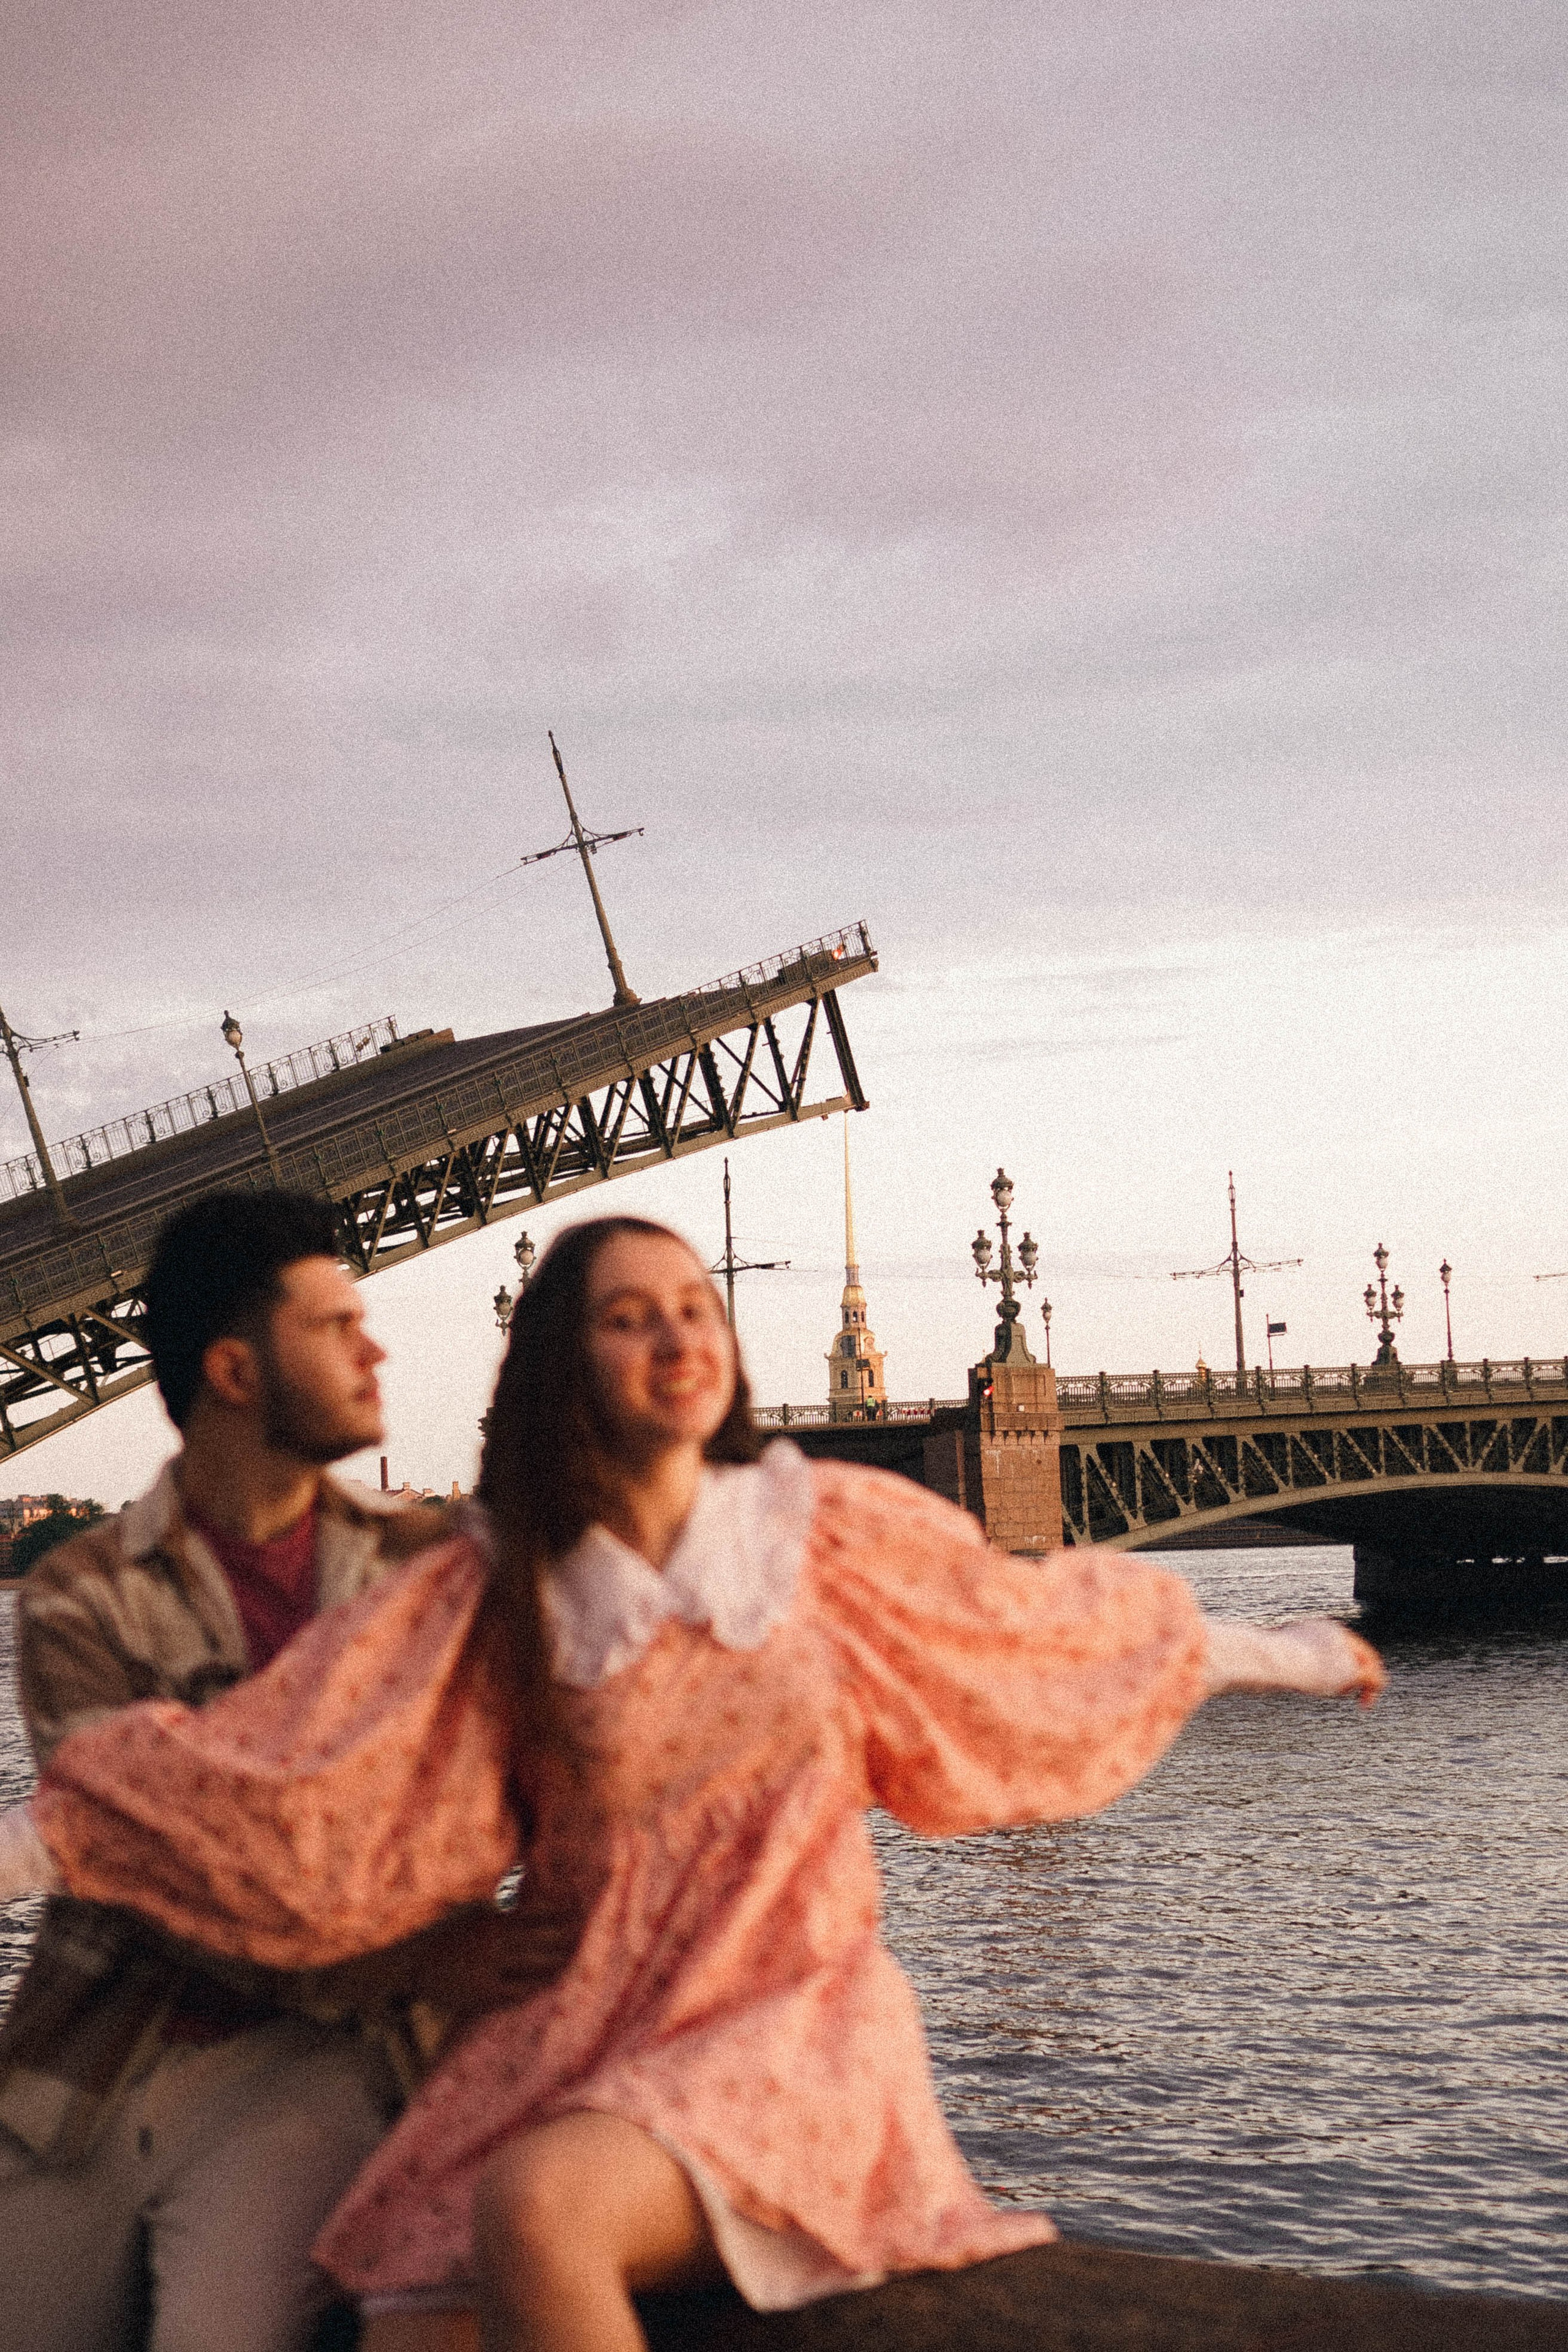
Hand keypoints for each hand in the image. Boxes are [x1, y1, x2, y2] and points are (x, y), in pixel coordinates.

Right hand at [411, 1896, 583, 2020]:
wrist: (412, 1965)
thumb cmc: (449, 1933)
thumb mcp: (474, 1909)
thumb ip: (504, 1897)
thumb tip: (533, 1872)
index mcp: (492, 1916)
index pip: (539, 1908)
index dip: (563, 1906)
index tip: (578, 1903)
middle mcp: (494, 1941)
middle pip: (546, 1938)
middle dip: (569, 1934)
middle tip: (584, 1931)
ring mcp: (490, 1969)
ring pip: (538, 1965)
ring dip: (559, 1959)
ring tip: (573, 1954)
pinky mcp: (484, 1994)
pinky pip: (520, 1991)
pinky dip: (537, 1984)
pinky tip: (548, 1980)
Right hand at [1203, 1615, 1386, 1706]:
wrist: (1270, 1659)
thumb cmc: (1262, 1659)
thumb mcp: (1265, 1655)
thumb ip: (1267, 1659)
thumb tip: (1245, 1672)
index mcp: (1314, 1626)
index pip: (1333, 1642)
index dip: (1335, 1660)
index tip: (1330, 1677)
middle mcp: (1333, 1632)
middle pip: (1353, 1651)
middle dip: (1349, 1671)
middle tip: (1345, 1691)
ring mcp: (1343, 1648)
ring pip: (1365, 1665)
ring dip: (1356, 1683)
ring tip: (1348, 1697)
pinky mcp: (1351, 1666)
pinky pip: (1374, 1677)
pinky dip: (1372, 1691)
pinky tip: (1365, 1705)